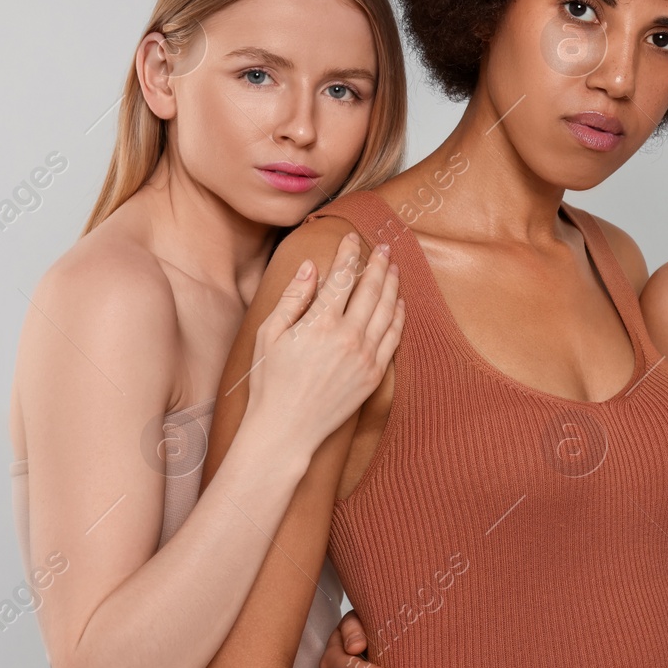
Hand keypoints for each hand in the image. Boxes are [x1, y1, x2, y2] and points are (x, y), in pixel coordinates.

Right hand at [248, 232, 403, 456]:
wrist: (286, 429)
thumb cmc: (270, 381)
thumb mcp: (269, 334)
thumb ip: (293, 297)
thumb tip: (312, 266)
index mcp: (319, 324)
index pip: (341, 277)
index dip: (348, 254)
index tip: (351, 238)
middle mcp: (347, 337)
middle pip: (371, 289)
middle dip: (378, 263)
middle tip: (382, 247)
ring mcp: (365, 356)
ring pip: (387, 310)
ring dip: (392, 285)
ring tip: (394, 268)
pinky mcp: (374, 374)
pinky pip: (393, 338)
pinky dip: (399, 316)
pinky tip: (399, 303)